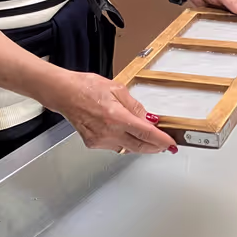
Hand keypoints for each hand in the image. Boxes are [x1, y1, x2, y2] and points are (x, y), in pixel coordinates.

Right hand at [52, 71, 175, 154]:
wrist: (65, 93)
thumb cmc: (87, 87)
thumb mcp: (118, 89)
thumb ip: (136, 107)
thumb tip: (150, 119)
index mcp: (117, 117)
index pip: (146, 133)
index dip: (161, 140)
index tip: (171, 143)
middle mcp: (109, 132)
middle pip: (139, 146)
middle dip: (155, 147)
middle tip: (164, 144)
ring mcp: (100, 141)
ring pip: (127, 148)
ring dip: (140, 144)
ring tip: (147, 137)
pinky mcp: (93, 144)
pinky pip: (115, 147)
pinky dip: (124, 142)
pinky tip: (126, 134)